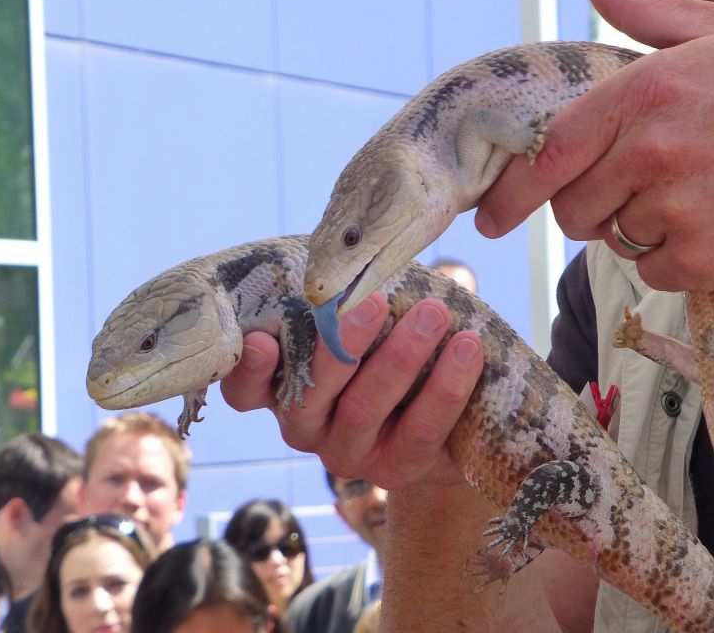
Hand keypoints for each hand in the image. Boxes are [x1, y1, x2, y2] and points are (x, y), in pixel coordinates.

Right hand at [220, 292, 483, 488]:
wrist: (438, 424)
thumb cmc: (384, 349)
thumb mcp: (357, 326)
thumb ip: (344, 299)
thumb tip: (362, 243)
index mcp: (283, 389)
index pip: (246, 391)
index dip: (250, 370)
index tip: (264, 341)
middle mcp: (306, 428)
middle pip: (310, 393)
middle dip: (344, 343)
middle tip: (375, 300)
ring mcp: (348, 453)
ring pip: (365, 408)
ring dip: (402, 357)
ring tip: (435, 314)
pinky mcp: (396, 470)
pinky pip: (420, 430)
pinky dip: (446, 387)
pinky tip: (468, 349)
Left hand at [476, 0, 713, 301]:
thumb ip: (646, 11)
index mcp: (649, 90)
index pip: (550, 151)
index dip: (513, 191)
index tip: (490, 218)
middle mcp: (654, 149)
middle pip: (572, 207)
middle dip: (594, 207)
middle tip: (648, 188)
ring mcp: (679, 208)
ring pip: (615, 239)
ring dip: (644, 229)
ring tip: (705, 197)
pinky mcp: (704, 259)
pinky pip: (655, 272)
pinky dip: (679, 261)